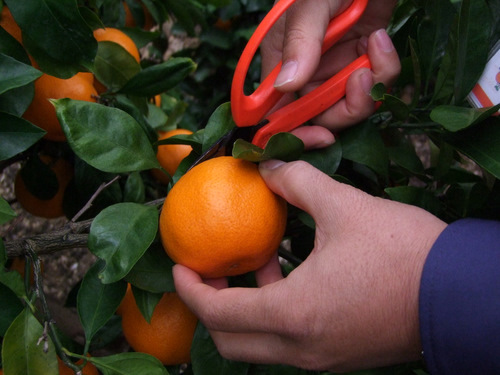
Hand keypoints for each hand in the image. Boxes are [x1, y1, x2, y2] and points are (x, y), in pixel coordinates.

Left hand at [174, 160, 446, 371]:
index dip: (191, 288)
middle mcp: (302, 348)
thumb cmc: (402, 252)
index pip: (219, 314)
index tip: (181, 264)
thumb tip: (268, 166)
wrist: (460, 291)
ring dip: (244, 310)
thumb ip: (297, 182)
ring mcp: (322, 359)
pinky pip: (289, 344)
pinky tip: (289, 277)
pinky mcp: (340, 357)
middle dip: (210, 307)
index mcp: (294, 314)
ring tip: (252, 265)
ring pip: (259, 345)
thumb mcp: (343, 206)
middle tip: (208, 271)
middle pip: (231, 341)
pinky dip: (274, 316)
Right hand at [260, 0, 400, 142]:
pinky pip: (371, 86)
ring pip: (346, 106)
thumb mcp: (312, 2)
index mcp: (280, 57)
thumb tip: (287, 85)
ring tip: (376, 52)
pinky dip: (383, 69)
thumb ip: (300, 40)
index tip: (315, 138)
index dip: (290, 131)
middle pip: (315, 116)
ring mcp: (334, 67)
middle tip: (359, 85)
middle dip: (342, 110)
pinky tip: (381, 40)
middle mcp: (304, 69)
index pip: (275, 109)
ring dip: (368, 88)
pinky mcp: (360, 61)